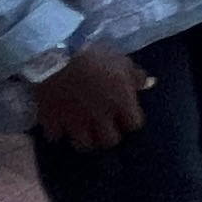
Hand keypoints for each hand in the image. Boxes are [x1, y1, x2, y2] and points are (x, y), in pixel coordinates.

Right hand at [31, 44, 150, 150]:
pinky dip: (58, 132)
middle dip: (108, 135)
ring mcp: (75, 124)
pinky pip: (56, 137)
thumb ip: (136, 75)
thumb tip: (150, 84)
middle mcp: (101, 119)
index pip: (134, 125)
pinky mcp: (52, 123)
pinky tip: (58, 124)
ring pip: (84, 145)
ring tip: (83, 130)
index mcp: (121, 103)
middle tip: (104, 125)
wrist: (55, 58)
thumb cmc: (93, 56)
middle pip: (110, 141)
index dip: (130, 120)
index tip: (125, 114)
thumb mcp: (120, 60)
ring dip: (85, 139)